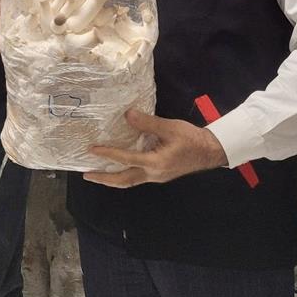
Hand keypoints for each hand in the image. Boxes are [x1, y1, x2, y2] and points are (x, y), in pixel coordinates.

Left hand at [83, 109, 227, 188]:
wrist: (210, 151)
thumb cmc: (191, 139)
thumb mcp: (170, 127)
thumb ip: (147, 123)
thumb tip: (127, 115)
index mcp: (155, 163)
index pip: (126, 159)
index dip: (108, 154)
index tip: (92, 150)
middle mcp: (153, 174)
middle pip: (124, 181)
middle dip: (104, 179)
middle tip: (86, 174)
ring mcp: (156, 176)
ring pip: (130, 181)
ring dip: (113, 178)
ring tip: (98, 173)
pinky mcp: (159, 173)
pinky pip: (137, 176)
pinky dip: (124, 173)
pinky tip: (119, 166)